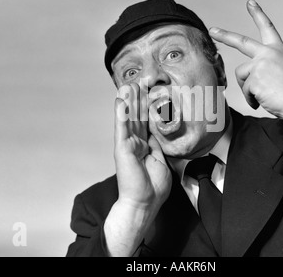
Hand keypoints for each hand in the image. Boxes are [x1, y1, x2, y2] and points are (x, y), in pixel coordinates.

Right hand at [114, 83, 171, 209]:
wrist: (145, 202)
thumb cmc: (153, 186)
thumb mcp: (160, 160)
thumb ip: (157, 144)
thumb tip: (158, 132)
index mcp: (144, 145)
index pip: (146, 121)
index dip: (148, 106)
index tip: (152, 91)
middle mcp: (134, 142)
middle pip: (137, 116)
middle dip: (139, 98)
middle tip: (141, 81)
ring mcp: (127, 144)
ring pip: (128, 117)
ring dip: (129, 100)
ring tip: (130, 83)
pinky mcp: (122, 148)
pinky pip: (122, 127)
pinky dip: (121, 112)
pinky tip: (121, 99)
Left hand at [209, 0, 282, 122]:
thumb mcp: (280, 72)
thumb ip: (263, 68)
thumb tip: (244, 77)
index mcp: (278, 50)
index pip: (267, 28)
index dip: (258, 14)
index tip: (250, 3)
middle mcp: (268, 53)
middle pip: (241, 42)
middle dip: (225, 35)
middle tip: (212, 30)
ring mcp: (260, 64)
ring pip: (241, 76)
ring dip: (248, 89)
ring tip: (264, 95)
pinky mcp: (254, 78)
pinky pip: (244, 90)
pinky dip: (251, 99)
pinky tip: (262, 101)